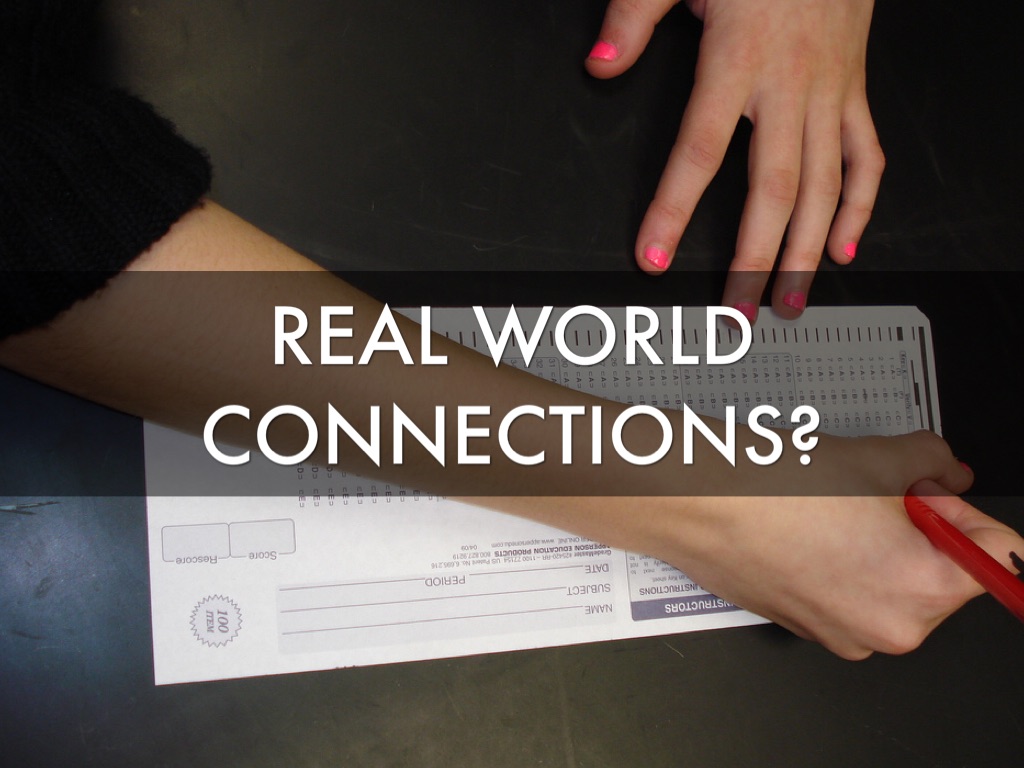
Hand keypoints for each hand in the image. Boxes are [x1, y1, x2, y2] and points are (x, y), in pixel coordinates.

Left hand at [586, 0, 883, 321]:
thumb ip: (633, 16)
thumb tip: (599, 63)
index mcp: (738, 59)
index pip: (700, 152)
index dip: (675, 210)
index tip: (656, 257)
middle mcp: (789, 85)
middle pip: (772, 190)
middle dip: (753, 260)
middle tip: (735, 312)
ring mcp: (830, 92)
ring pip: (823, 187)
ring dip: (805, 252)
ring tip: (786, 300)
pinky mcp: (855, 89)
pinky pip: (866, 156)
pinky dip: (860, 205)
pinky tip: (844, 245)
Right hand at [633, 431, 1022, 658]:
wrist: (698, 505)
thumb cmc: (776, 489)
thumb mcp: (879, 456)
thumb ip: (934, 461)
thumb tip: (947, 471)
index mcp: (925, 590)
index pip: (999, 555)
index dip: (963, 508)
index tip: (934, 489)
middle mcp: (890, 628)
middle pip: (947, 573)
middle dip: (921, 528)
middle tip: (876, 493)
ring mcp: (845, 634)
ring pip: (896, 583)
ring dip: (882, 546)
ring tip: (835, 508)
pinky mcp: (810, 629)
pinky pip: (852, 595)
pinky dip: (844, 563)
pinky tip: (810, 529)